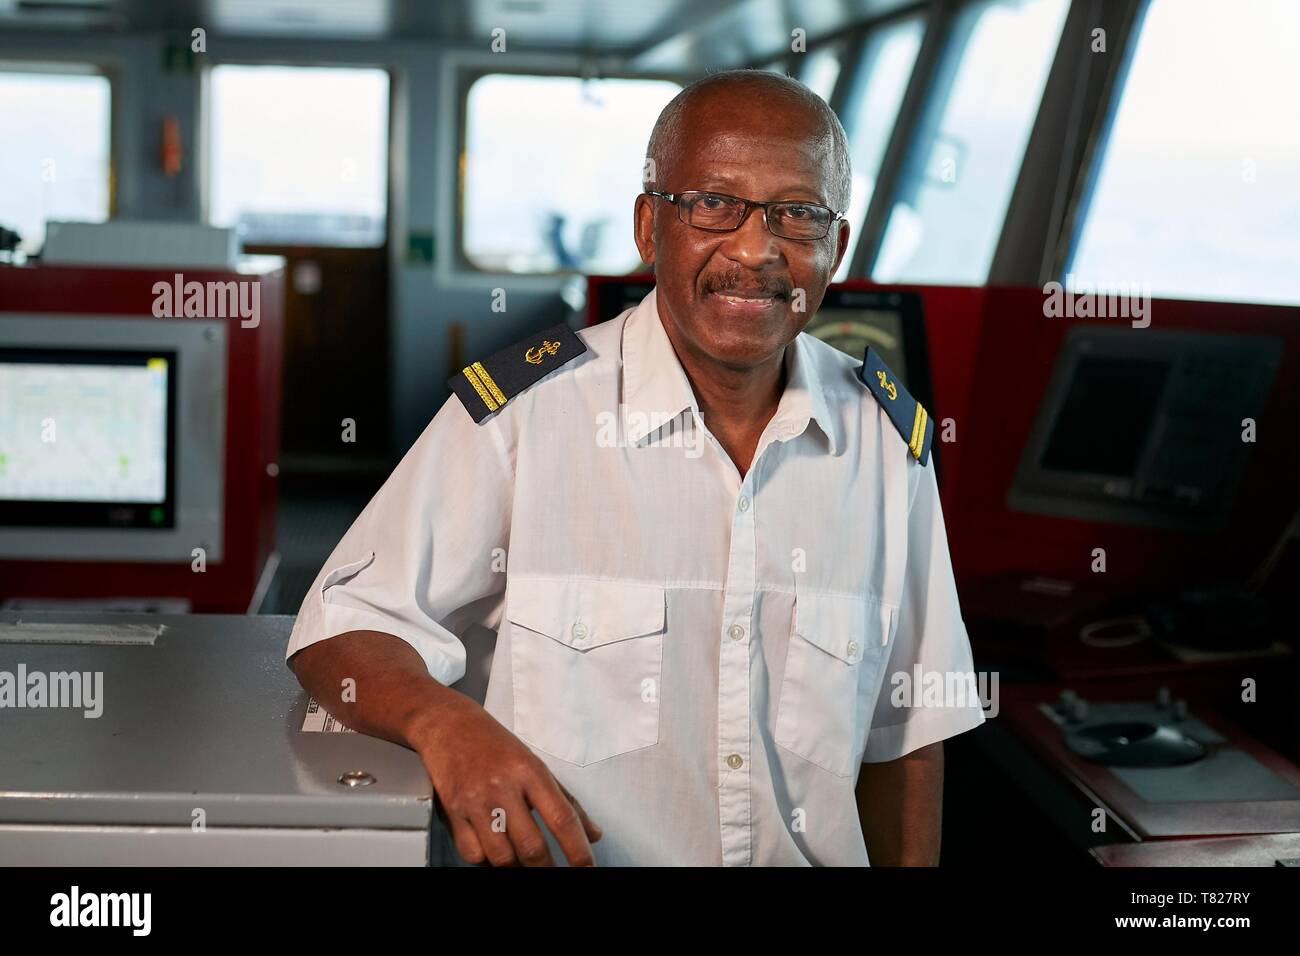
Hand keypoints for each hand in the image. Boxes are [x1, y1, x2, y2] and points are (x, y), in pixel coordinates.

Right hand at [411, 692, 602, 865]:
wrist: (448, 725)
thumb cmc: (494, 745)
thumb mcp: (534, 763)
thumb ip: (565, 800)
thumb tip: (592, 835)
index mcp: (529, 771)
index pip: (561, 818)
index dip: (578, 850)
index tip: (587, 867)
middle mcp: (503, 786)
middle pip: (532, 846)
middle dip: (547, 868)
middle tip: (553, 870)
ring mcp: (475, 801)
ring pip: (502, 857)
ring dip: (517, 867)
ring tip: (524, 862)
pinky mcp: (453, 812)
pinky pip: (473, 854)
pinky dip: (487, 861)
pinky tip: (495, 850)